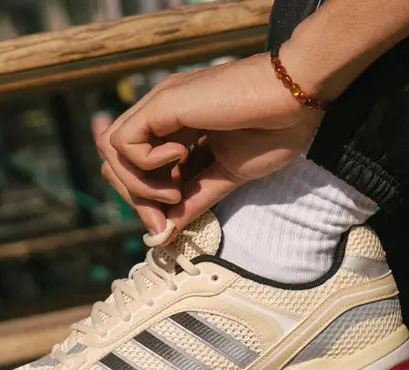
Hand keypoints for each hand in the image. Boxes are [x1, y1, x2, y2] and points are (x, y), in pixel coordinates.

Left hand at [99, 53, 323, 242]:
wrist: (297, 95)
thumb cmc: (274, 129)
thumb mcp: (226, 176)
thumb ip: (194, 201)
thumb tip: (164, 235)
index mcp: (177, 128)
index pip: (134, 167)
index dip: (145, 201)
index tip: (167, 226)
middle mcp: (161, 114)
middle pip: (116, 161)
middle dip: (136, 199)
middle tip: (166, 219)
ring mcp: (159, 105)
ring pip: (111, 151)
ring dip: (138, 185)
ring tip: (176, 192)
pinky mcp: (162, 102)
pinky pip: (122, 141)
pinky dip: (145, 164)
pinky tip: (180, 160)